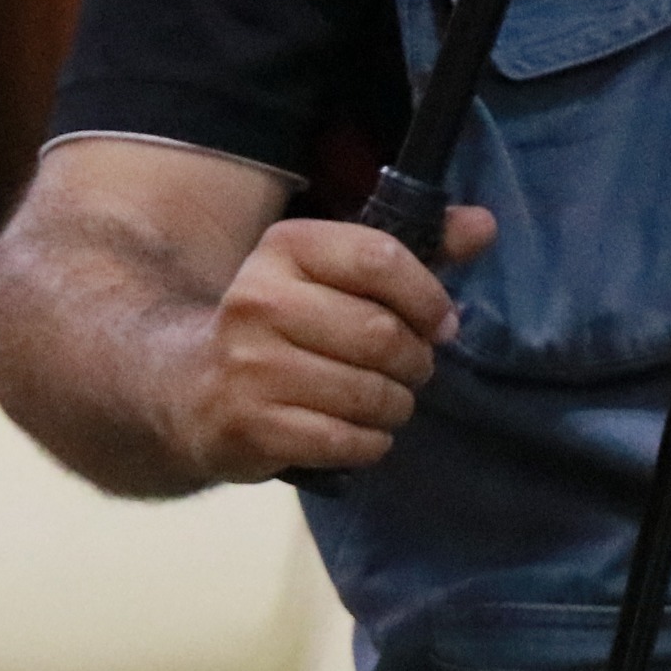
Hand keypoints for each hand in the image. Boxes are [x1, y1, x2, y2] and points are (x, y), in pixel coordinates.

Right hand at [162, 206, 495, 482]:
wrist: (188, 388)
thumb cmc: (286, 325)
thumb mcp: (337, 273)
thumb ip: (413, 248)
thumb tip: (483, 226)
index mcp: (284, 249)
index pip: (381, 260)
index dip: (428, 298)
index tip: (441, 324)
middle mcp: (257, 302)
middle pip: (380, 334)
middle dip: (414, 361)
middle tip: (411, 371)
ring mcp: (248, 368)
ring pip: (366, 393)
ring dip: (395, 407)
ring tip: (386, 404)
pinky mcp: (248, 426)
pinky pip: (341, 440)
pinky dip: (368, 443)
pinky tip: (361, 435)